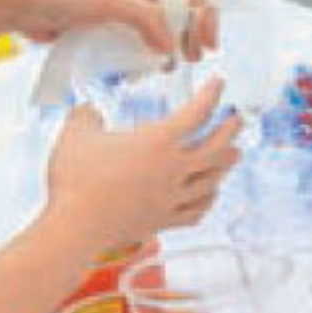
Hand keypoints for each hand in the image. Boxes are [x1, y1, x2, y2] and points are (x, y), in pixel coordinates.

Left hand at [11, 0, 218, 58]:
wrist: (20, 4)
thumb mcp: (108, 1)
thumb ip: (144, 17)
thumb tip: (169, 43)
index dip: (203, 15)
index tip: (204, 43)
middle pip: (177, 12)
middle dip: (189, 35)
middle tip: (189, 58)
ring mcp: (118, 13)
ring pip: (156, 31)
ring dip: (167, 49)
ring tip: (165, 68)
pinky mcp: (102, 31)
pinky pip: (132, 44)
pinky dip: (141, 58)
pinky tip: (137, 72)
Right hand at [45, 83, 239, 247]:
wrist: (74, 228)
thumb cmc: (74, 180)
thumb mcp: (75, 135)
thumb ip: (85, 116)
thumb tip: (88, 110)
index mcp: (157, 142)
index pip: (196, 113)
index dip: (212, 95)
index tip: (218, 84)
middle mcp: (172, 170)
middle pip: (217, 148)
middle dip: (231, 131)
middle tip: (238, 120)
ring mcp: (171, 198)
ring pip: (213, 180)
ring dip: (226, 165)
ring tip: (233, 155)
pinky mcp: (163, 221)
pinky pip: (197, 211)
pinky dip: (208, 200)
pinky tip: (209, 196)